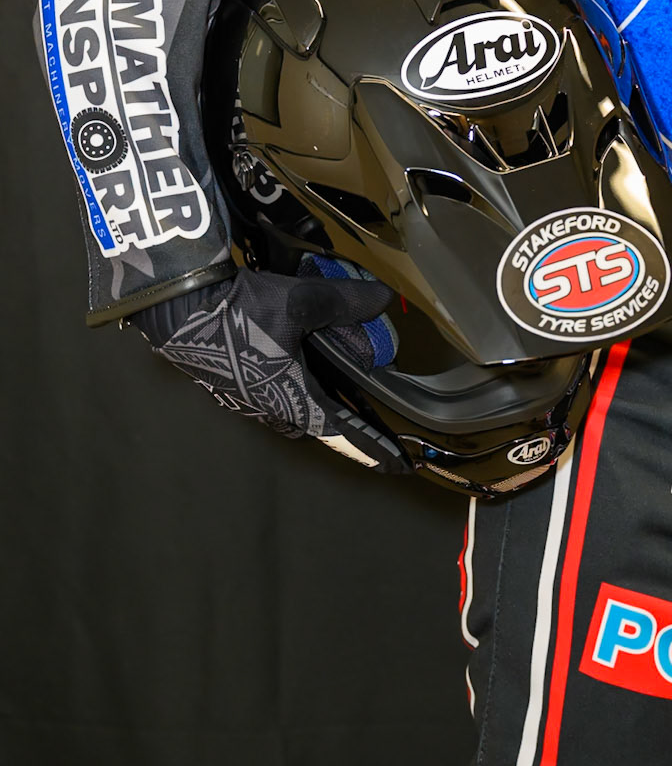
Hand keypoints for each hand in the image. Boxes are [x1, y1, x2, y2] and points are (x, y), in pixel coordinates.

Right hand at [131, 264, 409, 472]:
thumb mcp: (302, 302)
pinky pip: (270, 397)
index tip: (399, 467)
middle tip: (369, 423)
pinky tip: (292, 368)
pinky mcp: (230, 386)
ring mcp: (246, 401)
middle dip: (345, 428)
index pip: (345, 431)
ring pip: (291, 412)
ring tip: (334, 394)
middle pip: (318, 425)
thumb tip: (384, 298)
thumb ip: (345, 302)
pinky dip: (291, 389)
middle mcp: (271, 409)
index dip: (375, 448)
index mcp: (294, 399)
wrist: (178, 311)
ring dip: (315, 407)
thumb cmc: (241, 314)